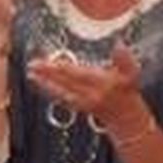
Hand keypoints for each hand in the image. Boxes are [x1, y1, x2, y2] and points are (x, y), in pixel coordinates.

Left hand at [28, 42, 146, 131]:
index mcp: (102, 84)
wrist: (127, 118)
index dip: (62, 68)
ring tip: (30, 74)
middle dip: (47, 74)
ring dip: (44, 83)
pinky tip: (39, 84)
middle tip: (32, 65)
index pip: (78, 74)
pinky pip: (61, 98)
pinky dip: (49, 91)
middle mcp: (90, 94)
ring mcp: (83, 102)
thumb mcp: (132, 74)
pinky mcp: (78, 108)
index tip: (49, 61)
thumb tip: (120, 44)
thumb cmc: (128, 92)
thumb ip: (125, 60)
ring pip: (60, 92)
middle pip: (65, 82)